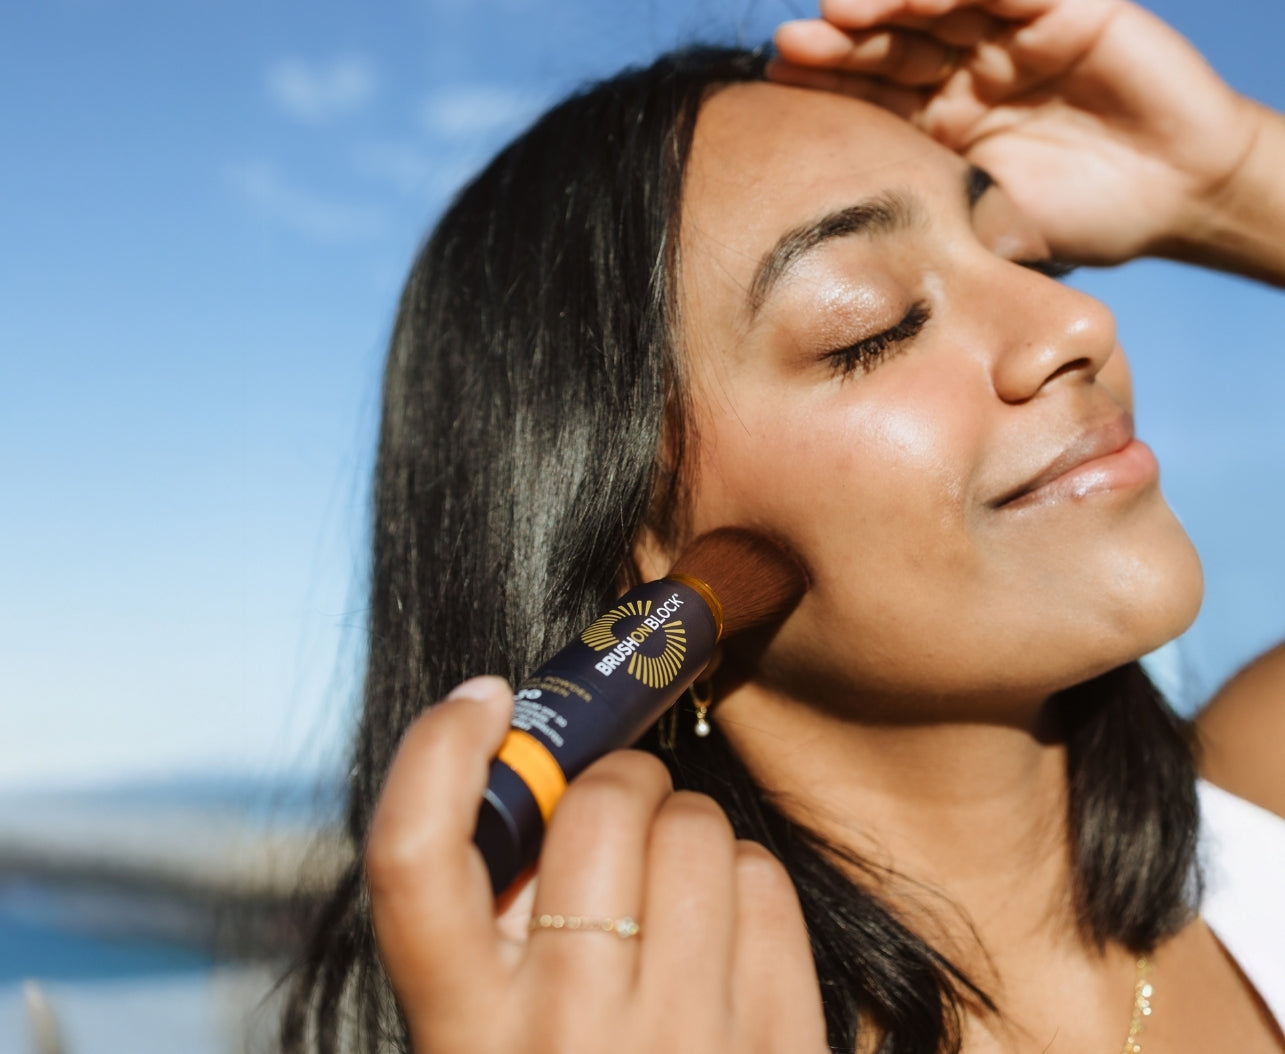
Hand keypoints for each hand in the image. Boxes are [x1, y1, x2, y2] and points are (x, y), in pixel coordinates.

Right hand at [365, 675, 828, 1053]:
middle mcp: (564, 1038)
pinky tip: (723, 929)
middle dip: (617, 781)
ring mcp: (682, 1043)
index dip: (439, 751)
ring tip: (671, 885)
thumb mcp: (487, 1036)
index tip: (484, 700)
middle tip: (619, 809)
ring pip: (696, 827)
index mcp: (462, 1035)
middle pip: (602, 809)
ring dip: (685, 826)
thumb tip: (547, 784)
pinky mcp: (779, 1047)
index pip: (414, 855)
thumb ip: (490, 931)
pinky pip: (764, 880)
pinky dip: (743, 877)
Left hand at [770, 0, 1263, 264]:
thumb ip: (929, 214)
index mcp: (936, 120)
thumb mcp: (983, 222)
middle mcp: (964, 71)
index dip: (826, 85)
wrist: (1172, 201)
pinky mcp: (1069, 10)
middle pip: (891, 44)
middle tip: (794, 43)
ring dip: (891, 3)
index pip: (869, 94)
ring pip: (942, 5)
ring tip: (841, 8)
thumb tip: (838, 257)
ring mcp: (1012, 36)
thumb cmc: (1072, 220)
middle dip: (842, 41)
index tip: (774, 83)